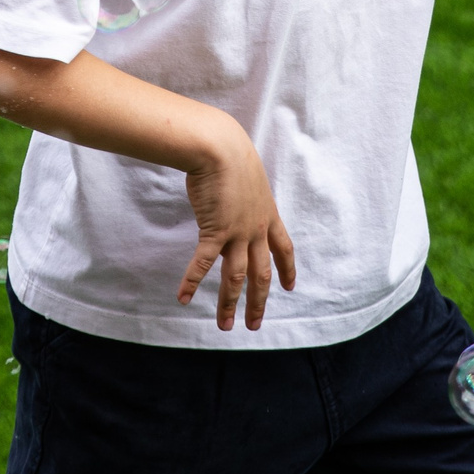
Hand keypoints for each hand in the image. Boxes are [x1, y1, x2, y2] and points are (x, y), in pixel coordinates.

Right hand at [177, 121, 296, 331]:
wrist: (220, 147)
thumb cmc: (230, 153)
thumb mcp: (248, 176)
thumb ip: (245, 193)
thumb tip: (236, 195)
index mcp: (268, 215)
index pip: (284, 249)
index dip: (287, 270)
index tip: (290, 287)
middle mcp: (256, 229)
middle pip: (261, 275)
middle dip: (258, 302)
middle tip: (254, 324)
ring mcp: (237, 232)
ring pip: (236, 277)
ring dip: (229, 303)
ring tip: (225, 325)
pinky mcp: (215, 230)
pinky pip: (204, 263)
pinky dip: (192, 281)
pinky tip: (183, 298)